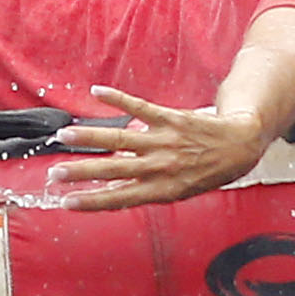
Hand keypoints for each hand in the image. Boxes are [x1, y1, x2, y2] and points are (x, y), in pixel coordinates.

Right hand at [46, 88, 275, 209]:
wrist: (240, 146)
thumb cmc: (207, 171)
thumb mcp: (180, 191)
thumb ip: (147, 189)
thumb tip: (112, 187)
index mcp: (162, 190)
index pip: (119, 199)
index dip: (91, 202)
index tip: (66, 202)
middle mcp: (160, 167)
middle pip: (113, 170)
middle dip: (81, 172)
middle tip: (55, 172)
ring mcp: (164, 141)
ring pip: (120, 139)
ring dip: (90, 136)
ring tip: (66, 134)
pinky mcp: (169, 118)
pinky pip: (140, 107)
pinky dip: (117, 99)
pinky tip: (97, 93)